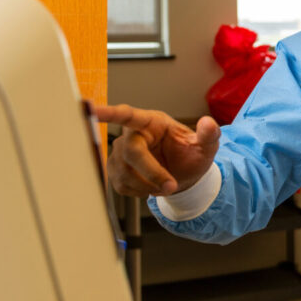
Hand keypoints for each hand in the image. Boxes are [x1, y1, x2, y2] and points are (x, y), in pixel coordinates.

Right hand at [95, 104, 219, 197]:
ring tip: (166, 185)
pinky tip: (151, 186)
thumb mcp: (206, 146)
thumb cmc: (191, 155)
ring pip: (125, 173)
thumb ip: (209, 135)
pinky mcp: (115, 171)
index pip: (127, 115)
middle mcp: (131, 135)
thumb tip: (209, 123)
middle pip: (130, 153)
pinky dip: (140, 192)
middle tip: (171, 186)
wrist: (184, 175)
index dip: (109, 113)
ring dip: (148, 185)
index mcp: (151, 122)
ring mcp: (120, 154)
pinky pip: (122, 185)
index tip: (90, 109)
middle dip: (152, 173)